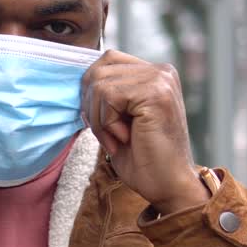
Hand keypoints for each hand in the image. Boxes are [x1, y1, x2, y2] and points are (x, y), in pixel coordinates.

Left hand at [80, 51, 208, 213]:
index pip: (107, 60)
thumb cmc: (143, 157)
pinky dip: (107, 124)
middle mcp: (161, 71)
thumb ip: (107, 92)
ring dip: (99, 119)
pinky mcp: (156, 93)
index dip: (92, 90)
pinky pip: (108, 97)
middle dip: (92, 106)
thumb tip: (79, 79)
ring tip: (118, 139)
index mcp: (155, 73)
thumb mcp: (120, 117)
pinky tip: (124, 138)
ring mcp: (160, 79)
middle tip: (108, 134)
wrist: (167, 186)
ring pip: (100, 84)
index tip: (100, 121)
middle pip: (99, 70)